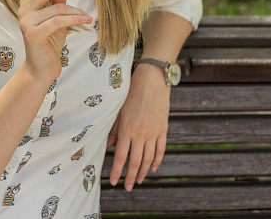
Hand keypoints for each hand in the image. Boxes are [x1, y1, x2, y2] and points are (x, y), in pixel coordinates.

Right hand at [17, 0, 92, 80]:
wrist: (41, 67)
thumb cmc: (49, 41)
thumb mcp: (56, 16)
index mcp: (28, 1)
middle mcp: (24, 8)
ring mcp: (26, 21)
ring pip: (57, 6)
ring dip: (76, 10)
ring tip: (86, 17)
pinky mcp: (33, 34)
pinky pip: (58, 21)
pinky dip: (75, 19)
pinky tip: (85, 20)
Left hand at [106, 63, 169, 190]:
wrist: (152, 81)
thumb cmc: (131, 93)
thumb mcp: (118, 111)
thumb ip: (113, 130)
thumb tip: (107, 146)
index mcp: (126, 129)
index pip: (120, 156)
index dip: (117, 171)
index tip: (114, 182)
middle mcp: (140, 134)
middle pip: (135, 161)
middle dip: (130, 177)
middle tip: (127, 187)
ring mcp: (153, 132)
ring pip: (148, 159)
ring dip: (142, 172)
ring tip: (138, 181)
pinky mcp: (163, 129)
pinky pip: (160, 149)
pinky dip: (157, 161)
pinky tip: (152, 168)